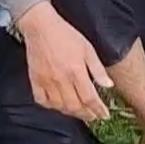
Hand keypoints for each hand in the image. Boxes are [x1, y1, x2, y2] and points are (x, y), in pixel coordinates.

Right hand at [20, 5, 112, 122]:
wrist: (41, 26)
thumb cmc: (66, 35)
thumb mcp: (88, 49)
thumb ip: (98, 69)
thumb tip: (108, 85)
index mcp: (76, 71)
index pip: (90, 98)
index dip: (98, 110)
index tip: (104, 115)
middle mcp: (61, 80)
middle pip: (75, 106)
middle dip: (86, 115)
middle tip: (93, 116)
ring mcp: (47, 82)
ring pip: (60, 106)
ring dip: (71, 113)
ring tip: (79, 112)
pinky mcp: (35, 80)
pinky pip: (42, 101)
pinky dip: (52, 106)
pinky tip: (59, 105)